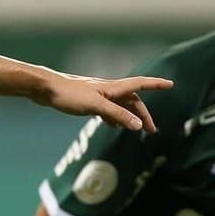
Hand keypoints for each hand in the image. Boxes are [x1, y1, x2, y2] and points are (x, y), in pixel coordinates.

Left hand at [39, 74, 172, 131]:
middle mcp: (107, 89)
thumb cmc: (69, 94)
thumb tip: (137, 126)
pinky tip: (112, 126)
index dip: (155, 84)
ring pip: (119, 106)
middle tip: (151, 130)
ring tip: (136, 130)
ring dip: (129, 117)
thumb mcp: (96, 106)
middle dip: (143, 114)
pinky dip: (113, 117)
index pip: (140, 84)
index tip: (170, 84)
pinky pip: (106, 109)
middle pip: (132, 100)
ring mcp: (97, 95)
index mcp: (112, 88)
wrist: (44, 88)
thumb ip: (117, 115)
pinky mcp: (86, 101)